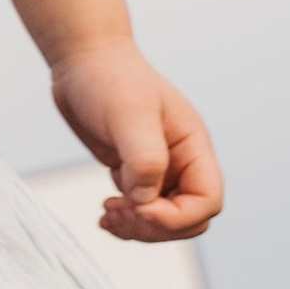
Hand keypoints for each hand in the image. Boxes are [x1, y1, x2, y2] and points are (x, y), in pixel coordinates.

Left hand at [51, 36, 224, 241]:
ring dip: (138, 228)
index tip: (140, 209)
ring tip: (108, 214)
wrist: (82, 60)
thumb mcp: (129, 113)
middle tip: (119, 212)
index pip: (207, 201)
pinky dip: (125, 221)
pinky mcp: (132, 172)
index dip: (177, 217)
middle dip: (156, 227)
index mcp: (192, 146)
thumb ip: (144, 159)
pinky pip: (139, 212)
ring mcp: (157, 169)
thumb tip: (146, 201)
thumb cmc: (110, 77)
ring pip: (162, 220)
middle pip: (188, 219)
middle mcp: (180, 161)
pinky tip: (105, 215)